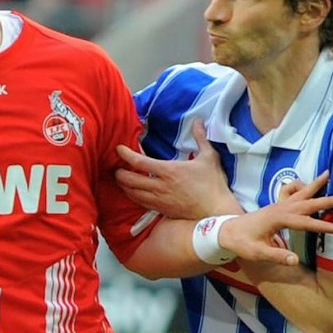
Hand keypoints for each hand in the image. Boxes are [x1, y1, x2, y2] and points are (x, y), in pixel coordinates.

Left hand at [115, 121, 237, 218]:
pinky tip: (132, 192)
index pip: (140, 162)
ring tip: (120, 178)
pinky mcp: (162, 210)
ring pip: (132, 194)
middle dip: (119, 173)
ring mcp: (160, 200)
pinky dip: (133, 196)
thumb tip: (198, 121)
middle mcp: (160, 187)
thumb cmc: (213, 184)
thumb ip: (201, 138)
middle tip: (115, 166)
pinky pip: (141, 203)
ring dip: (123, 185)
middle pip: (130, 180)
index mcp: (169, 171)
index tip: (118, 149)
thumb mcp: (209, 157)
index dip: (126, 155)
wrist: (216, 211)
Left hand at [216, 173, 332, 266]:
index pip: (304, 223)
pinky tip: (311, 185)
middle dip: (327, 199)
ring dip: (316, 185)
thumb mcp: (257, 253)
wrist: (227, 231)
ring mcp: (278, 205)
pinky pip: (293, 193)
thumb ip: (276, 256)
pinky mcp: (277, 206)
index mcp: (277, 219)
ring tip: (329, 174)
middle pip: (307, 202)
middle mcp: (280, 208)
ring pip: (301, 193)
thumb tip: (294, 260)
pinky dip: (303, 187)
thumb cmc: (242, 243)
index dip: (321, 226)